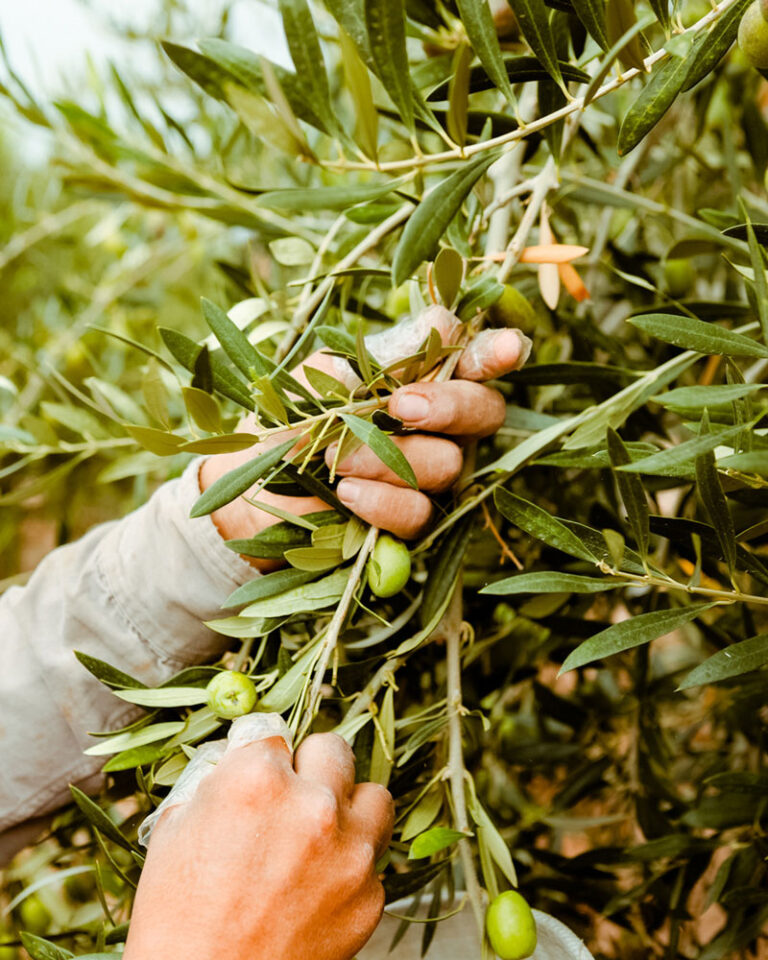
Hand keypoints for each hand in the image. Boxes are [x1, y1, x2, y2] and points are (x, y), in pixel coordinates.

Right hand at [124, 733, 392, 959]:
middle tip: (292, 797)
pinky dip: (350, 866)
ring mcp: (350, 851)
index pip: (274, 733)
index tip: (259, 773)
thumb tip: (242, 753)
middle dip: (311, 767)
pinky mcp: (371, 895)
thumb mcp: (175, 829)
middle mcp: (312, 804)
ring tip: (322, 831)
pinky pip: (373, 860)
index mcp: (257, 779)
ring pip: (374, 795)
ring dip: (349, 806)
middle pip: (333, 749)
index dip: (261, 756)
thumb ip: (217, 780)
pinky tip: (318, 887)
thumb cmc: (177, 919)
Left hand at [200, 307, 530, 563]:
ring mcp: (427, 475)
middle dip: (450, 406)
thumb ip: (384, 355)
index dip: (498, 354)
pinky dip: (383, 501)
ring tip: (334, 460)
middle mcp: (436, 424)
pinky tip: (346, 494)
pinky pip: (420, 513)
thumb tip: (444, 321)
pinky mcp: (408, 522)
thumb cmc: (286, 414)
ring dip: (392, 459)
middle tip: (401, 407)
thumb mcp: (323, 374)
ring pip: (450, 464)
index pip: (476, 360)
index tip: (507, 350)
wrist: (246, 483)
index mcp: (419, 376)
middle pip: (485, 412)